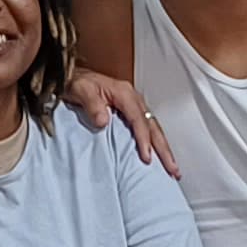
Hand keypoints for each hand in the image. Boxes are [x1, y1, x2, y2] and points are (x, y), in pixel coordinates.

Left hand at [59, 69, 180, 178]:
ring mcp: (134, 106)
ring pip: (154, 129)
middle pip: (153, 126)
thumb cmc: (77, 83)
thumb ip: (92, 105)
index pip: (139, 119)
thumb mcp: (81, 90)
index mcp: (124, 94)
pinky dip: (155, 144)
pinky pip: (147, 129)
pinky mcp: (131, 112)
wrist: (73, 77)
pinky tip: (158, 157)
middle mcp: (133, 99)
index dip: (144, 139)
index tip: (147, 157)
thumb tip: (103, 121)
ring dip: (163, 149)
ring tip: (173, 168)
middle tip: (173, 169)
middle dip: (164, 149)